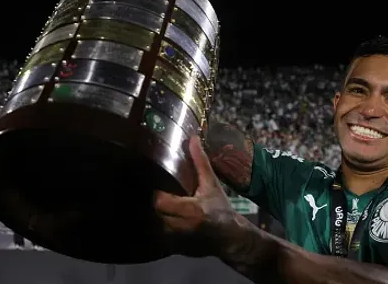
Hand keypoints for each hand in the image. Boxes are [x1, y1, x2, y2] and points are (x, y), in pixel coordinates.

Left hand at [154, 135, 233, 254]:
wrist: (232, 238)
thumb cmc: (222, 209)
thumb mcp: (212, 185)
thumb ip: (200, 163)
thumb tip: (193, 139)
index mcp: (190, 210)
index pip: (159, 201)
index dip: (159, 192)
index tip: (164, 185)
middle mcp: (181, 227)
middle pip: (155, 212)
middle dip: (159, 203)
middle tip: (165, 194)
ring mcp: (177, 241)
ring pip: (156, 224)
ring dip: (159, 215)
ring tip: (167, 205)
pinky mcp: (175, 249)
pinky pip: (161, 236)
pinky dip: (164, 227)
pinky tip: (172, 219)